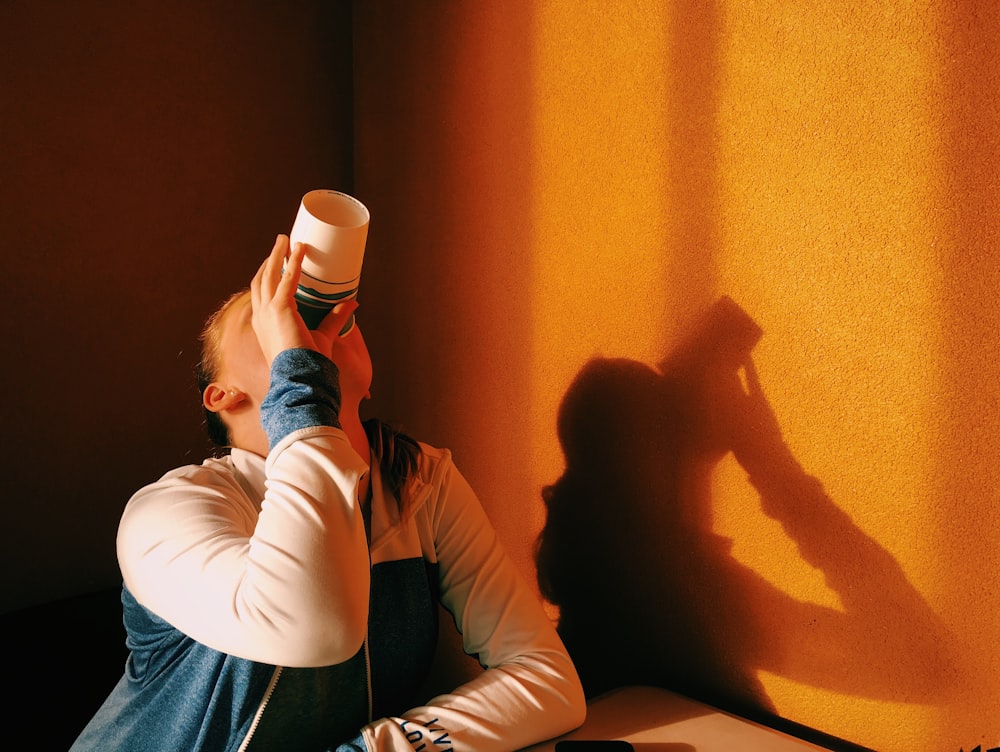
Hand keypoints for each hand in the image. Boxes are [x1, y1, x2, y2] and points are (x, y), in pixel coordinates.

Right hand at [249, 234, 358, 364]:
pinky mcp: (279, 309)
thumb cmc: (309, 363)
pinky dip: (294, 262)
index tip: (278, 262)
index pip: (261, 294)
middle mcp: (261, 316)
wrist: (302, 377)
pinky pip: (286, 279)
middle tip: (281, 243)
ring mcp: (267, 312)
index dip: (268, 275)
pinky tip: (301, 249)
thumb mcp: (323, 335)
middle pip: (261, 279)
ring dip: (277, 254)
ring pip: (268, 274)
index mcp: (265, 324)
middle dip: (270, 260)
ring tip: (286, 239)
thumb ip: (335, 318)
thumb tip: (353, 302)